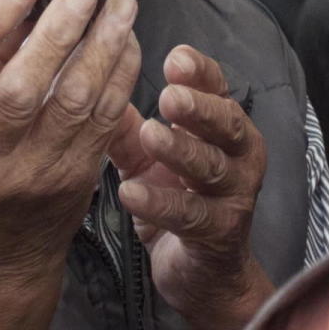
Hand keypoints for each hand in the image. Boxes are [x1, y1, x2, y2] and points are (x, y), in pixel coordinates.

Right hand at [0, 0, 140, 284]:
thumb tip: (24, 0)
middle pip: (22, 86)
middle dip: (59, 30)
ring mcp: (32, 176)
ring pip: (75, 101)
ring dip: (104, 46)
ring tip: (121, 4)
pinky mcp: (75, 182)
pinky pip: (105, 120)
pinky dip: (120, 75)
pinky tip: (127, 43)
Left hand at [109, 45, 272, 329]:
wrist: (200, 272)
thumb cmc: (176, 198)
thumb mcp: (146, 156)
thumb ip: (126, 125)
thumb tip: (90, 86)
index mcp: (221, 126)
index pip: (217, 88)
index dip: (200, 72)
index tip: (175, 57)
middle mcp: (238, 154)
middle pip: (226, 122)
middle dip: (198, 107)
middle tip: (169, 95)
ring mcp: (234, 195)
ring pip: (212, 167)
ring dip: (180, 149)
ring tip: (150, 134)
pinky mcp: (220, 233)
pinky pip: (191, 215)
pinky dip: (160, 203)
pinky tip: (130, 192)